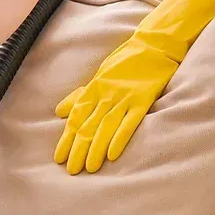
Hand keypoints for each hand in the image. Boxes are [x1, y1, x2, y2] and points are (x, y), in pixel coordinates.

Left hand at [54, 0, 214, 174]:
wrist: (155, 44)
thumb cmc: (127, 60)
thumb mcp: (100, 76)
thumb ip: (81, 96)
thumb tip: (59, 111)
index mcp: (94, 88)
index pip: (76, 117)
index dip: (67, 138)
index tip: (59, 157)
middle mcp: (106, 94)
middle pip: (88, 125)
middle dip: (78, 149)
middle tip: (71, 170)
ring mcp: (124, 97)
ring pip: (105, 127)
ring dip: (95, 149)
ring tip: (89, 168)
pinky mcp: (143, 99)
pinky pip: (129, 122)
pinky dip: (119, 139)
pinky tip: (111, 154)